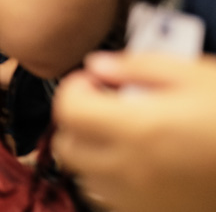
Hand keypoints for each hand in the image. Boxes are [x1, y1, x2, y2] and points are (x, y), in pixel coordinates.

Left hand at [53, 52, 215, 211]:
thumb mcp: (196, 74)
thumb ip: (139, 68)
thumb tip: (100, 66)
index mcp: (138, 128)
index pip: (68, 109)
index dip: (76, 88)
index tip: (95, 81)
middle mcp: (133, 170)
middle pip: (68, 146)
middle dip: (78, 121)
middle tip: (103, 104)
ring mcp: (144, 201)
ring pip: (86, 177)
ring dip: (92, 153)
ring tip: (125, 134)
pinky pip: (114, 202)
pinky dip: (115, 181)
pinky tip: (143, 163)